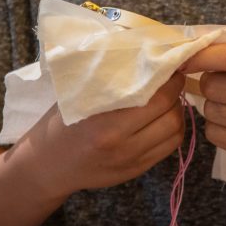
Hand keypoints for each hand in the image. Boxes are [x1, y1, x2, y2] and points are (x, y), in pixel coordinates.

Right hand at [28, 73, 185, 195]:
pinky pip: (168, 148)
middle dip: (177, 95)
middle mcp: (123, 147)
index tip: (170, 66)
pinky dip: (172, 130)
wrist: (48, 166)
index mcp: (107, 127)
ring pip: (174, 133)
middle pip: (171, 116)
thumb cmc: (61, 124)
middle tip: (172, 80)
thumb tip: (139, 54)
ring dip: (177, 113)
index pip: (157, 100)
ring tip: (168, 99)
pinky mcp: (136, 171)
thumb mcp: (78, 98)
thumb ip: (109, 81)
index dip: (170, 80)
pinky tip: (163, 118)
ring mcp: (132, 162)